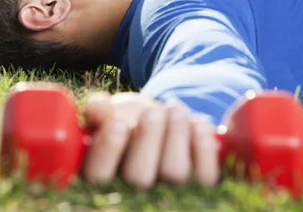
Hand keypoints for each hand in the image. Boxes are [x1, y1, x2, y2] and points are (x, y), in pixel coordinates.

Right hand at [80, 91, 219, 188]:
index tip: (118, 123)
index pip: (97, 174)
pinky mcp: (199, 190)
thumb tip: (97, 108)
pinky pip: (205, 175)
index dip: (107, 150)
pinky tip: (197, 124)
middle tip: (153, 112)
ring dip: (176, 135)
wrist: (162, 126)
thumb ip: (99, 109)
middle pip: (138, 177)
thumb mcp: (110, 113)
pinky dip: (203, 146)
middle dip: (148, 138)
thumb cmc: (128, 121)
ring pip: (173, 173)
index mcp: (99, 177)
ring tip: (174, 110)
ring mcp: (167, 195)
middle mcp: (131, 193)